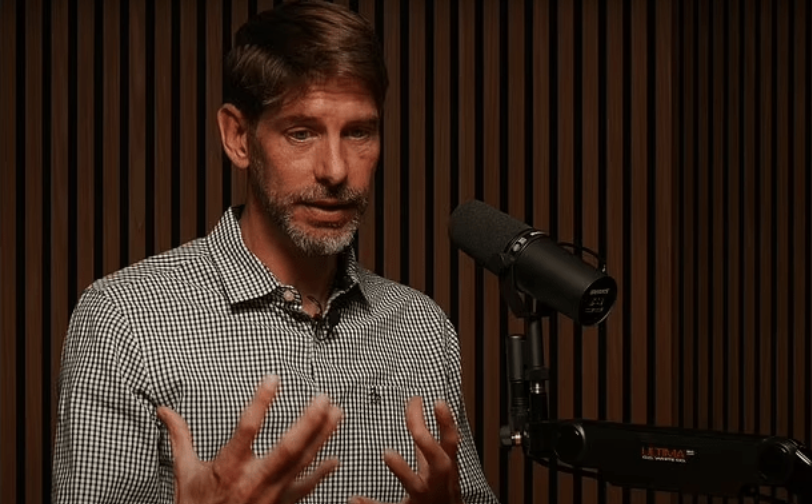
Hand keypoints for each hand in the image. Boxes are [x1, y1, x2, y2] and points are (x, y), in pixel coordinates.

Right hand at [157, 376, 341, 503]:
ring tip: (336, 413)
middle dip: (309, 422)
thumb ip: (180, 438)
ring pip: (303, 462)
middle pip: (288, 448)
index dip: (261, 401)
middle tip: (323, 398)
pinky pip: (306, 488)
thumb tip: (165, 412)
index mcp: (228, 468)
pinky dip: (321, 473)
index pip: (247, 428)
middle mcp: (253, 481)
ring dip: (322, 436)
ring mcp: (271, 495)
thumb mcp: (185, 472)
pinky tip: (335, 459)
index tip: (273, 378)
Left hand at [350, 397, 462, 503]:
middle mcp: (438, 484)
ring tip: (388, 453)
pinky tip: (355, 498)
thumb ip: (425, 447)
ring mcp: (424, 500)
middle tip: (415, 424)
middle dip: (428, 442)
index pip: (450, 442)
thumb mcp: (438, 470)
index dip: (446, 422)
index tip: (437, 402)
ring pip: (416, 486)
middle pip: (439, 462)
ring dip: (403, 470)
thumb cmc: (440, 496)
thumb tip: (416, 417)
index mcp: (445, 469)